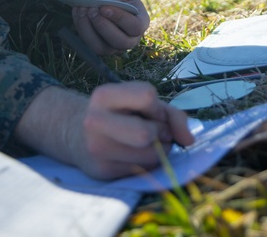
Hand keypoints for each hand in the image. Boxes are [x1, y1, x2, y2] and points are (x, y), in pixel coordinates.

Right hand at [14, 84, 194, 179]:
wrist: (77, 134)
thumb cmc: (120, 114)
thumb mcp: (143, 104)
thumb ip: (172, 115)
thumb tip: (189, 141)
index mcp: (104, 95)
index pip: (147, 96)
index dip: (157, 107)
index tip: (151, 112)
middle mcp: (95, 121)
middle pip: (146, 133)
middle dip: (160, 133)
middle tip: (155, 131)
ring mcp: (96, 148)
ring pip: (151, 156)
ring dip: (160, 151)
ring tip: (146, 144)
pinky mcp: (102, 171)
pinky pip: (144, 171)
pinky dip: (149, 163)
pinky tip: (136, 155)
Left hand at [67, 0, 148, 55]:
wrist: (107, 3)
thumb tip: (100, 4)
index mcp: (141, 23)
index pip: (135, 27)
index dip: (120, 18)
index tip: (104, 7)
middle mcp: (131, 40)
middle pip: (120, 42)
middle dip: (103, 26)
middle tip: (92, 10)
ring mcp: (115, 47)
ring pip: (101, 48)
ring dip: (88, 29)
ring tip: (82, 10)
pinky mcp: (100, 48)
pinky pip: (88, 44)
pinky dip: (80, 28)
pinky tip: (78, 12)